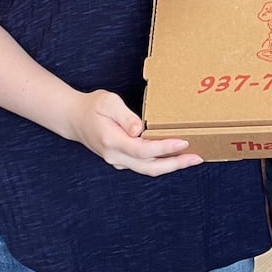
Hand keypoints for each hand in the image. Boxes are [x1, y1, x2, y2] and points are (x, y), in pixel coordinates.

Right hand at [66, 90, 202, 176]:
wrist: (74, 119)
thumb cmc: (92, 107)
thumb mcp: (108, 102)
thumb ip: (125, 116)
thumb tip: (139, 130)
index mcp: (112, 141)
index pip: (143, 149)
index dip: (164, 148)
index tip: (183, 142)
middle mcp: (116, 156)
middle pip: (150, 167)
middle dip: (175, 164)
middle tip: (197, 158)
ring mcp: (119, 161)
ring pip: (148, 169)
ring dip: (171, 165)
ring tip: (192, 159)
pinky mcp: (122, 160)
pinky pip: (144, 165)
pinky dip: (161, 162)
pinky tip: (175, 156)